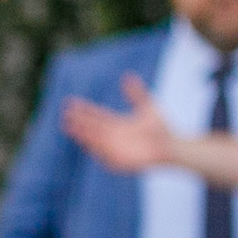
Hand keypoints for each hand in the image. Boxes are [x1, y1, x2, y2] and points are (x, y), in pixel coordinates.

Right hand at [62, 74, 176, 173]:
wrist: (171, 146)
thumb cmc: (160, 127)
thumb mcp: (148, 106)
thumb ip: (136, 93)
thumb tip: (128, 75)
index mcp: (116, 122)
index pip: (96, 115)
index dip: (84, 109)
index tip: (70, 102)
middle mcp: (112, 136)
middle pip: (91, 128)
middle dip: (79, 122)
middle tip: (66, 115)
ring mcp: (114, 149)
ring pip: (94, 142)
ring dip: (83, 136)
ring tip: (72, 128)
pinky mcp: (119, 161)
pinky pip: (104, 158)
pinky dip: (96, 152)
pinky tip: (88, 145)